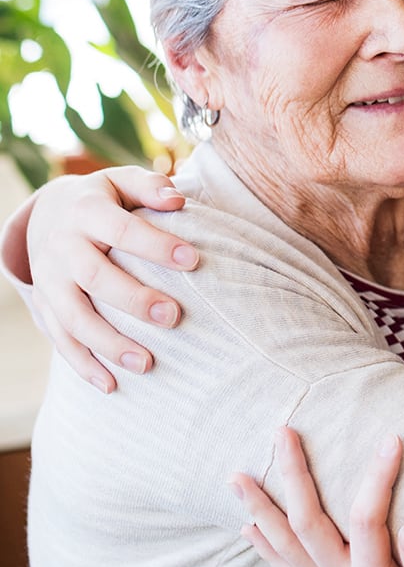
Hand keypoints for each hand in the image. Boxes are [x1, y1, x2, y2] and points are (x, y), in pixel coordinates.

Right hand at [23, 166, 198, 392]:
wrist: (48, 214)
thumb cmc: (104, 199)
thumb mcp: (120, 181)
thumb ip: (149, 187)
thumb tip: (178, 200)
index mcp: (85, 212)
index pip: (121, 229)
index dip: (156, 245)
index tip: (194, 261)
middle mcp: (62, 247)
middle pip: (95, 277)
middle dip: (134, 300)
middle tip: (175, 317)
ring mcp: (49, 280)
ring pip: (74, 317)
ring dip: (109, 344)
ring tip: (148, 364)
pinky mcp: (44, 305)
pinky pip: (60, 340)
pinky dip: (83, 365)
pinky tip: (111, 385)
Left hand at [231, 428, 403, 566]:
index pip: (366, 522)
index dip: (377, 478)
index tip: (393, 439)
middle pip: (307, 525)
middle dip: (293, 476)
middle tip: (283, 431)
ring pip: (287, 547)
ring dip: (261, 511)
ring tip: (236, 478)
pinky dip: (268, 546)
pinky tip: (251, 527)